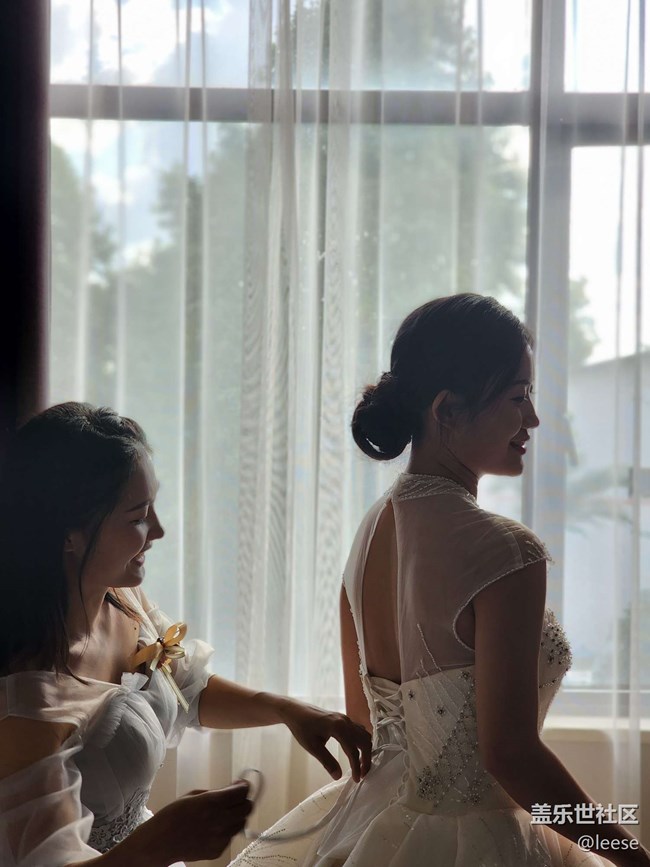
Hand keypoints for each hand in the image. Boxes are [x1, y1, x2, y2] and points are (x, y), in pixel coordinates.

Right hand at [113, 781, 252, 865]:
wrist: (160, 842)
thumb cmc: (173, 814)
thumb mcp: (194, 795)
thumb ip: (216, 792)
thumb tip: (232, 789)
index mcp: (214, 802)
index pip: (243, 792)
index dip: (244, 786)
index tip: (240, 784)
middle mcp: (221, 820)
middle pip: (248, 807)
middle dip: (243, 800)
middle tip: (234, 799)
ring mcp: (221, 838)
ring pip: (242, 823)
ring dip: (237, 815)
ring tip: (223, 814)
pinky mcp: (218, 850)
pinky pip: (230, 836)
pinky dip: (227, 830)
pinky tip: (213, 828)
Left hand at [278, 699, 372, 782]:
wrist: (295, 711)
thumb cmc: (302, 728)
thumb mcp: (312, 747)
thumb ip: (327, 761)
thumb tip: (339, 776)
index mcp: (338, 728)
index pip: (353, 750)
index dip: (356, 767)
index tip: (356, 780)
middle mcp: (346, 721)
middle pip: (364, 741)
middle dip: (366, 759)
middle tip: (362, 775)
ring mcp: (346, 718)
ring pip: (364, 735)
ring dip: (366, 750)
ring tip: (360, 765)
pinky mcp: (343, 718)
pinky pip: (359, 730)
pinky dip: (362, 742)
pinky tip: (356, 752)